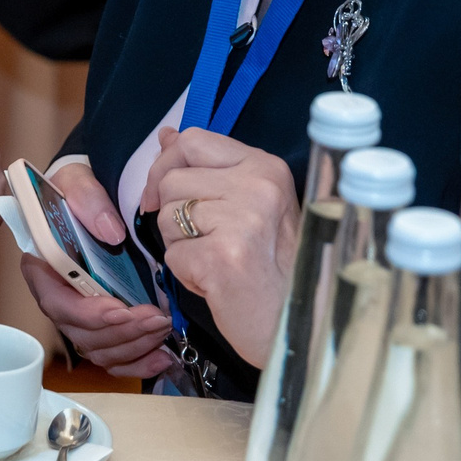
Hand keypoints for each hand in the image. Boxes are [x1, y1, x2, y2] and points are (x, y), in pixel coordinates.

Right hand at [13, 162, 173, 376]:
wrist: (94, 197)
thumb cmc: (78, 189)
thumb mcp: (77, 180)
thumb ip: (88, 199)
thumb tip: (110, 232)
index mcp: (42, 266)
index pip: (56, 303)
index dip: (86, 313)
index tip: (118, 307)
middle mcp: (59, 296)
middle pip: (81, 333)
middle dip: (121, 330)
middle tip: (156, 316)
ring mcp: (81, 314)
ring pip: (100, 349)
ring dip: (134, 344)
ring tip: (163, 326)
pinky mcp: (103, 324)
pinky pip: (115, 357)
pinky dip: (138, 362)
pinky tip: (162, 356)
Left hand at [145, 126, 300, 367]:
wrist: (297, 324)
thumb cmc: (272, 267)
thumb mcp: (249, 204)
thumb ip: (208, 169)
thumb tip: (166, 135)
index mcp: (266, 167)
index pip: (193, 140)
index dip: (166, 164)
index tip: (162, 194)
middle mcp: (259, 186)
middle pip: (171, 180)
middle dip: (173, 214)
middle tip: (206, 241)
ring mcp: (243, 221)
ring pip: (166, 216)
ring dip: (180, 245)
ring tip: (217, 261)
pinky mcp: (223, 257)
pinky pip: (172, 255)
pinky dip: (185, 274)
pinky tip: (217, 283)